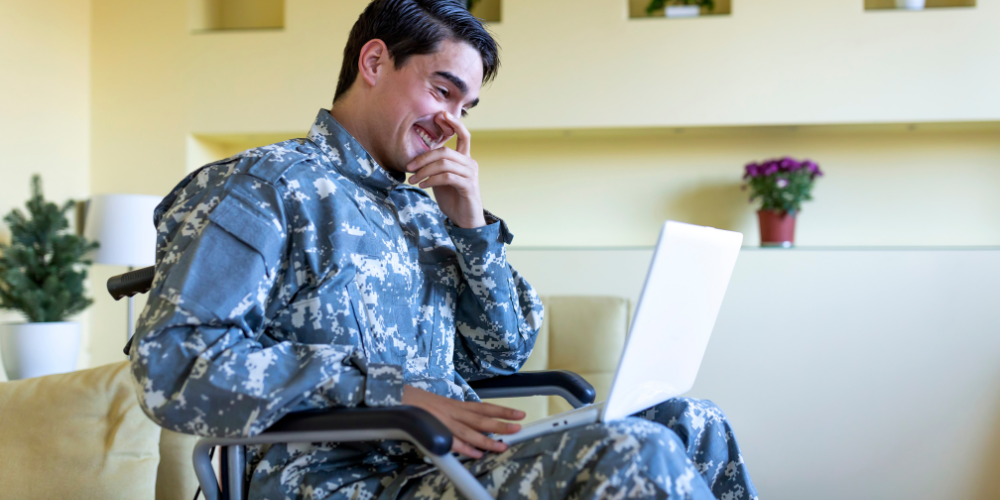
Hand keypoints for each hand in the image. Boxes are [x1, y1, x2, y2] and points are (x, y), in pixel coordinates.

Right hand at [402, 385, 523, 458]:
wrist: (398, 398)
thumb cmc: (419, 402)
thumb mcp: (442, 404)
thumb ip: (457, 413)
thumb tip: (472, 421)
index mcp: (457, 405)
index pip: (484, 407)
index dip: (502, 410)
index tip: (518, 413)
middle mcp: (454, 412)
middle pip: (482, 418)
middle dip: (501, 424)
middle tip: (518, 427)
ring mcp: (445, 422)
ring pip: (470, 431)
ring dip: (487, 440)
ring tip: (502, 445)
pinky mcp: (434, 431)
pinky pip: (451, 441)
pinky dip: (464, 448)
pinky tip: (476, 454)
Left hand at [406, 112, 486, 228]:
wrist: (465, 220)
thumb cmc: (453, 198)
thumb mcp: (441, 179)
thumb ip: (435, 166)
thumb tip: (417, 158)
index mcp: (464, 159)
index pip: (464, 135)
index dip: (454, 123)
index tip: (441, 114)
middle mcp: (470, 163)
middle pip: (445, 151)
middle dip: (423, 157)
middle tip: (408, 166)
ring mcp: (471, 175)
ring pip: (444, 163)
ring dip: (424, 171)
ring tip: (412, 180)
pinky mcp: (468, 187)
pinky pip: (447, 177)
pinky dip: (431, 180)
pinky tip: (423, 185)